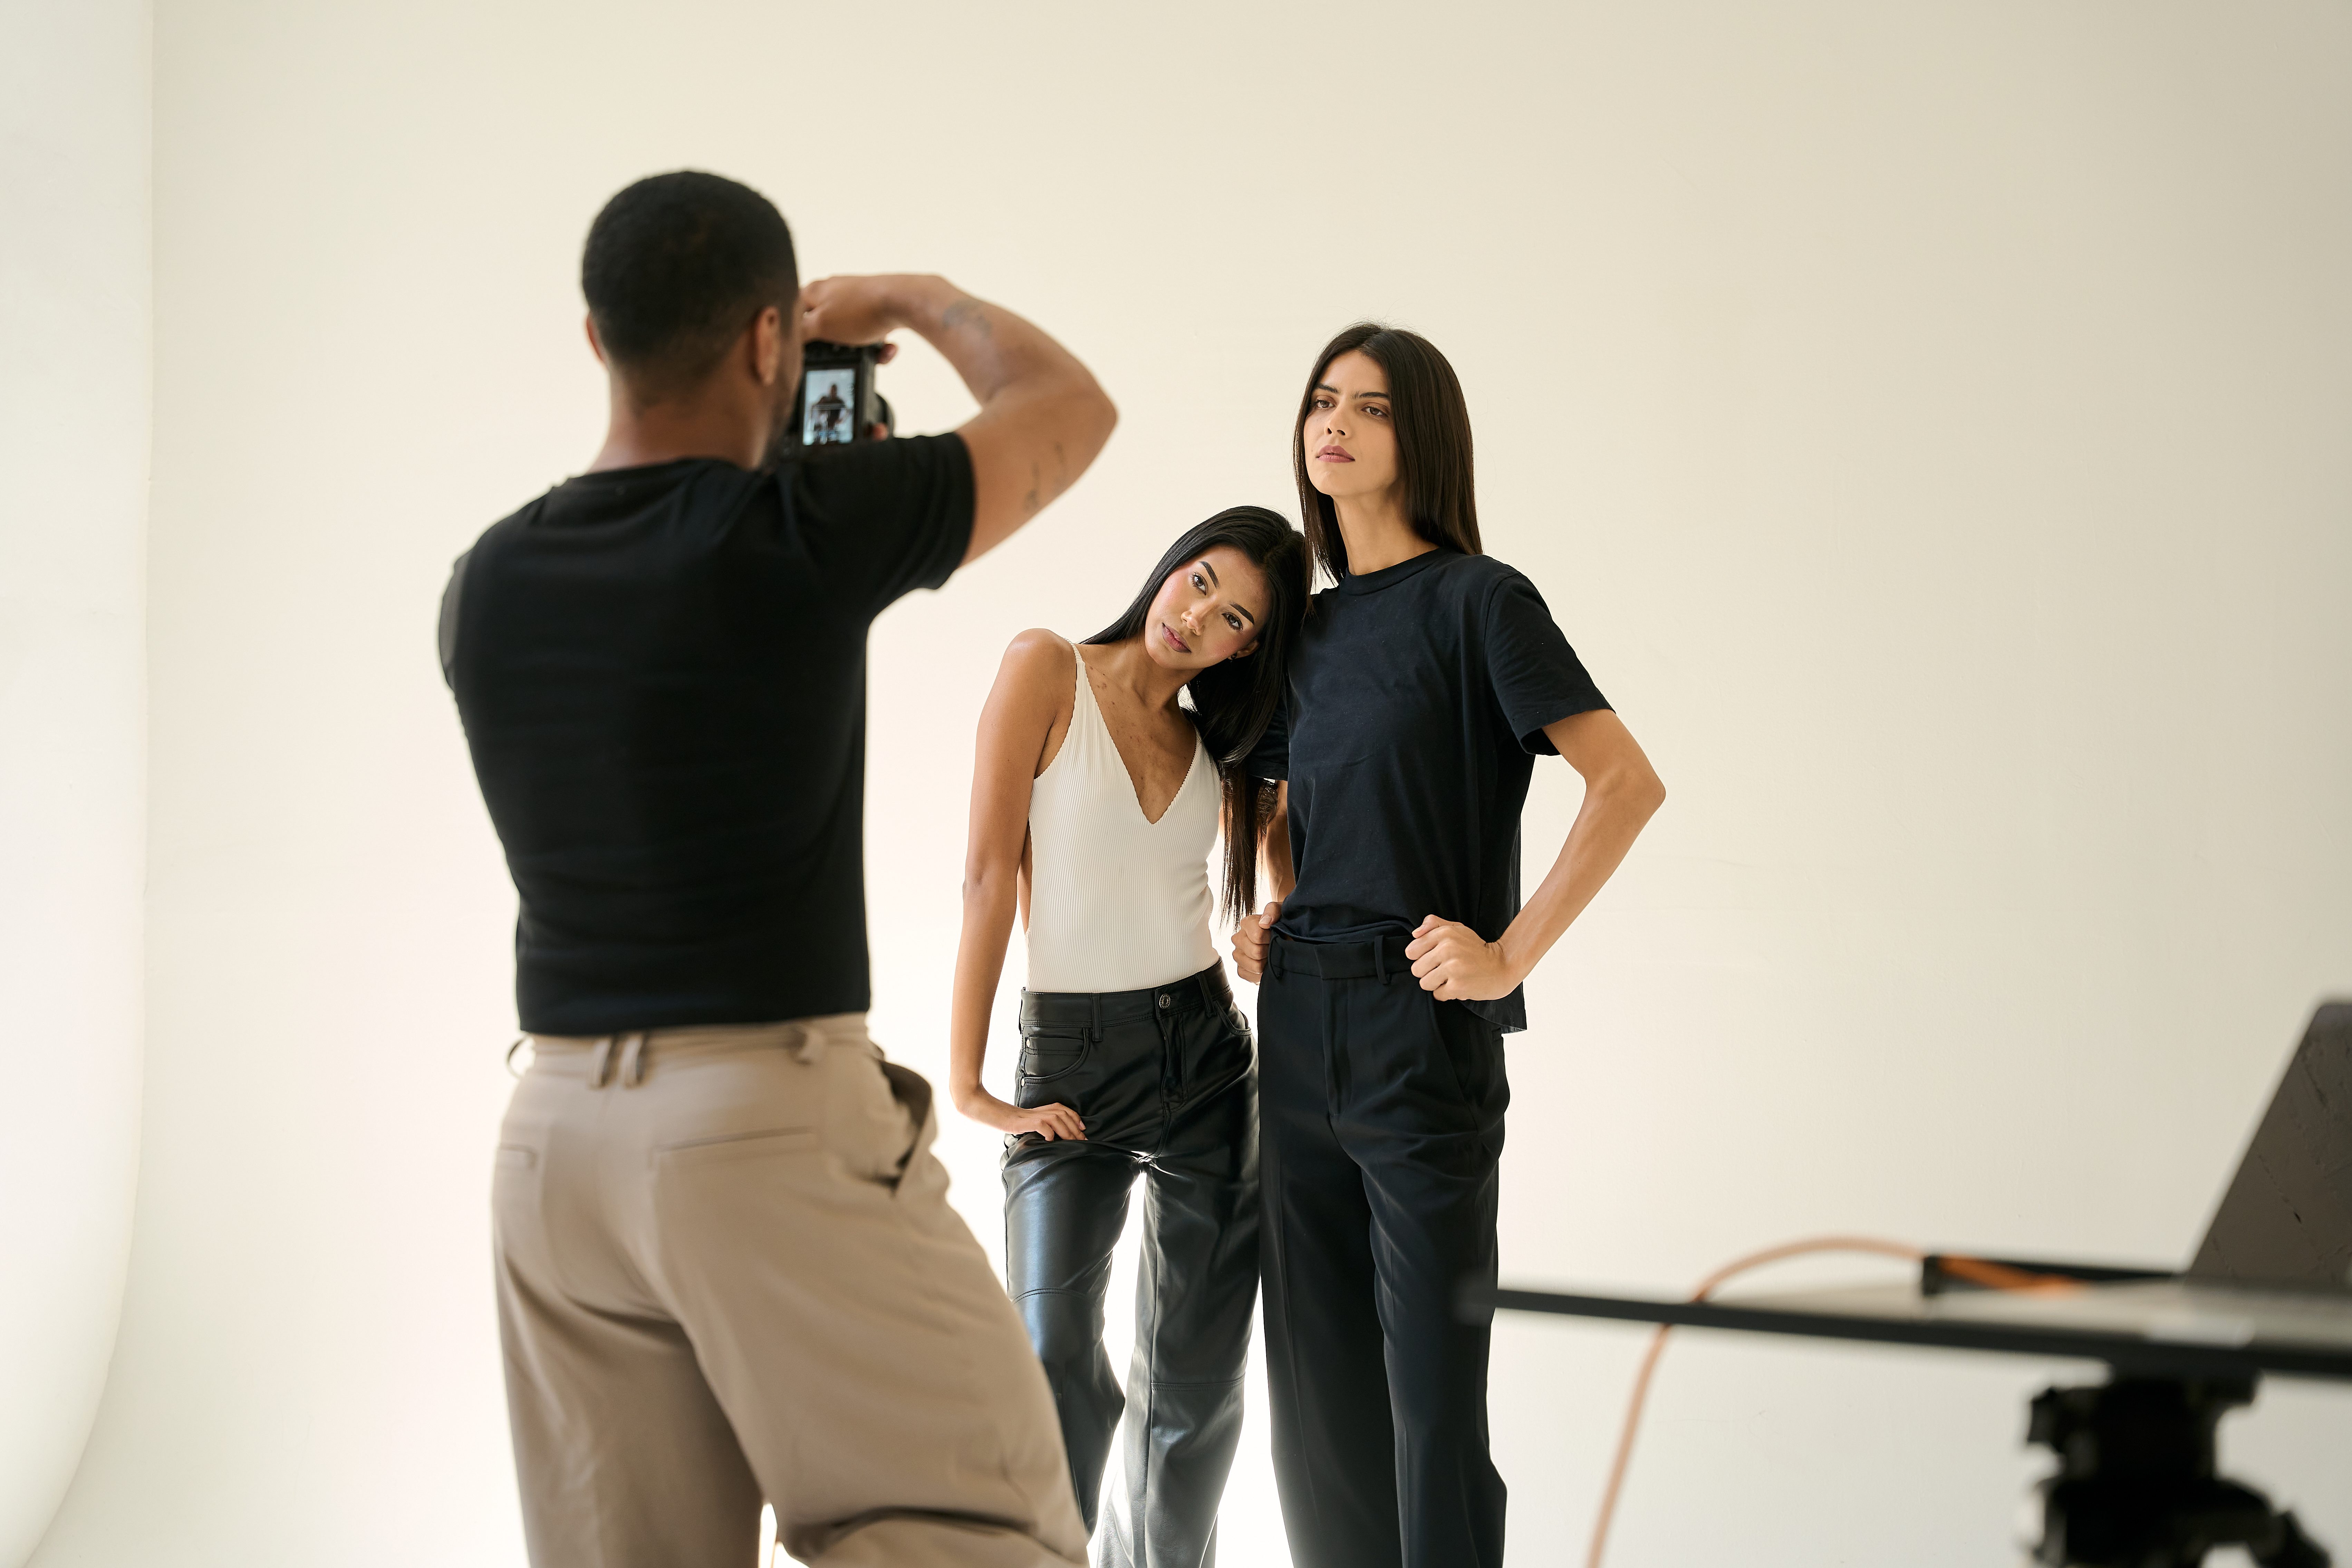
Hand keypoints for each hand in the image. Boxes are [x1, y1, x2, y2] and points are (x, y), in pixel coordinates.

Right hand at [797, 275, 924, 347]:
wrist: (903, 302)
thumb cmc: (861, 310)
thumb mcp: (821, 326)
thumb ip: (800, 332)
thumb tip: (787, 338)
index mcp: (814, 290)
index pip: (793, 311)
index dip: (795, 333)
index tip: (801, 350)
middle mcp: (834, 290)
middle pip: (823, 325)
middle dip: (834, 346)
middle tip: (841, 355)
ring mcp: (856, 298)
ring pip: (850, 332)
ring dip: (860, 348)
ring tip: (872, 352)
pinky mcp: (876, 307)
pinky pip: (870, 332)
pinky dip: (877, 344)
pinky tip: (886, 348)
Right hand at [956, 1087, 1083, 1140]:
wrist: (983, 1109)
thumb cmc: (1001, 1119)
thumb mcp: (1022, 1123)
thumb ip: (1034, 1125)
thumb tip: (1049, 1136)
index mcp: (1037, 1110)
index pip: (1061, 1109)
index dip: (1074, 1117)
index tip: (1083, 1128)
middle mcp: (1035, 1111)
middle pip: (1062, 1113)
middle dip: (1075, 1127)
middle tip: (1083, 1139)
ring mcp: (1029, 1116)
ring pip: (1055, 1118)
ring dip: (1066, 1130)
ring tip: (1072, 1141)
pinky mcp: (1021, 1121)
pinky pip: (1040, 1124)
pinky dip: (1048, 1131)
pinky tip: (1051, 1139)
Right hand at [1230, 901, 1279, 982]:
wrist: (1283, 939)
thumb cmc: (1281, 925)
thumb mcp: (1281, 912)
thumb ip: (1273, 911)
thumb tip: (1264, 923)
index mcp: (1247, 923)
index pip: (1257, 936)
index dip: (1271, 938)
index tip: (1277, 936)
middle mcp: (1238, 938)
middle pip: (1256, 952)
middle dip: (1270, 951)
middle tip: (1276, 947)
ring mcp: (1238, 955)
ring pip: (1254, 965)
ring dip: (1267, 963)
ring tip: (1271, 956)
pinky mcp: (1241, 969)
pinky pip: (1250, 975)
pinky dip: (1262, 974)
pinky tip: (1267, 966)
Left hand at [1406, 915, 1520, 1001]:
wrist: (1503, 966)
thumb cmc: (1477, 948)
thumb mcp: (1458, 929)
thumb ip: (1434, 924)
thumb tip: (1415, 933)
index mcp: (1444, 933)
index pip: (1411, 951)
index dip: (1420, 958)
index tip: (1433, 958)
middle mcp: (1447, 949)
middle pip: (1416, 969)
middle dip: (1428, 972)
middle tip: (1444, 970)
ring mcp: (1452, 968)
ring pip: (1424, 983)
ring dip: (1436, 984)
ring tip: (1451, 978)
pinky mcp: (1457, 986)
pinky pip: (1437, 994)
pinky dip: (1447, 993)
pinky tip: (1459, 985)